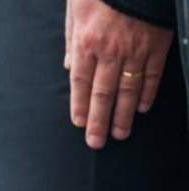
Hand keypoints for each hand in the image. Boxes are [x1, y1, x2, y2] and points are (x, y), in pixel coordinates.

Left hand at [65, 0, 172, 148]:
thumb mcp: (75, 11)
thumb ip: (71, 40)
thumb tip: (68, 66)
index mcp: (86, 43)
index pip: (80, 83)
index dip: (80, 106)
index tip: (80, 124)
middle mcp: (110, 50)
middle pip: (102, 93)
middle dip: (99, 121)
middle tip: (97, 142)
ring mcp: (135, 49)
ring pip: (127, 89)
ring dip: (122, 115)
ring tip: (119, 134)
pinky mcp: (157, 44)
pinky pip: (152, 75)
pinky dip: (147, 93)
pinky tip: (141, 108)